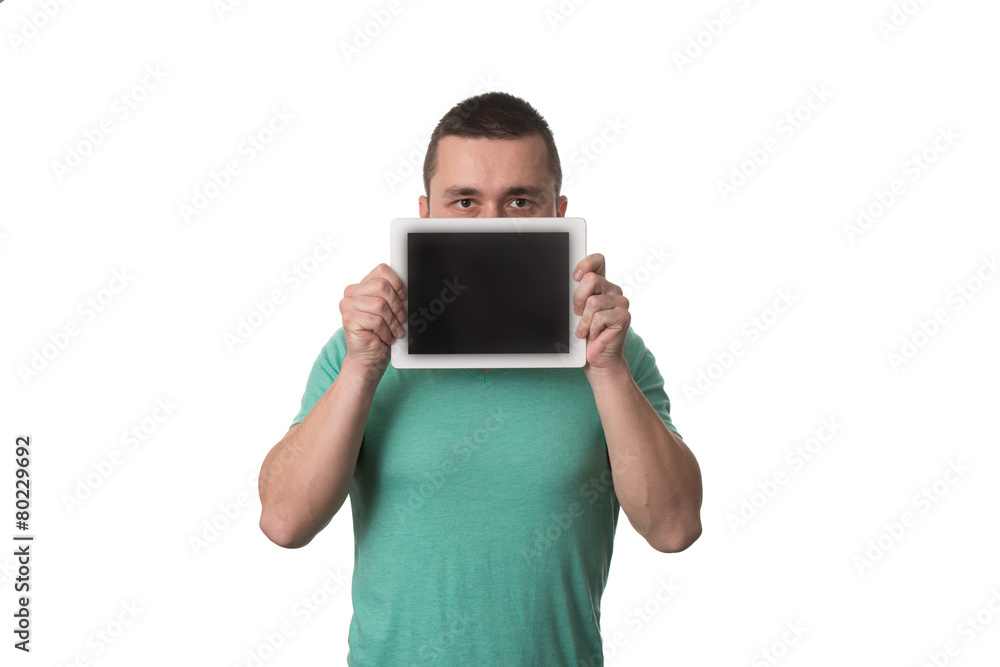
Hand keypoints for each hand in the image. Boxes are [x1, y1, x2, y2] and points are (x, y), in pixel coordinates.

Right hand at [339, 263, 406, 370]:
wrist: (370, 357)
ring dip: (392, 322)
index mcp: (362, 286)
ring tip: (394, 331)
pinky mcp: (349, 319)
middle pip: (382, 286)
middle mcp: (352, 292)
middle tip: (401, 318)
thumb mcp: (391, 310)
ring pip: (380, 305)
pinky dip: (385, 332)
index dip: (397, 283)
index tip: (404, 296)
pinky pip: (376, 321)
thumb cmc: (381, 333)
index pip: (382, 270)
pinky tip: (385, 337)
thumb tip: (408, 289)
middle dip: (397, 305)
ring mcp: (348, 305)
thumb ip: (394, 296)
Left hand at [572, 253, 629, 373]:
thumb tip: (569, 283)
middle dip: (577, 299)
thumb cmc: (584, 334)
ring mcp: (621, 302)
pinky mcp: (624, 316)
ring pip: (593, 302)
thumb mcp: (575, 310)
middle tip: (577, 314)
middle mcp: (612, 290)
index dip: (585, 264)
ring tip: (586, 329)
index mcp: (601, 284)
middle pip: (591, 279)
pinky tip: (595, 335)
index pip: (597, 260)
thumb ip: (575, 294)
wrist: (596, 358)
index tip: (575, 276)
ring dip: (584, 320)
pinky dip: (591, 329)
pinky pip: (599, 317)